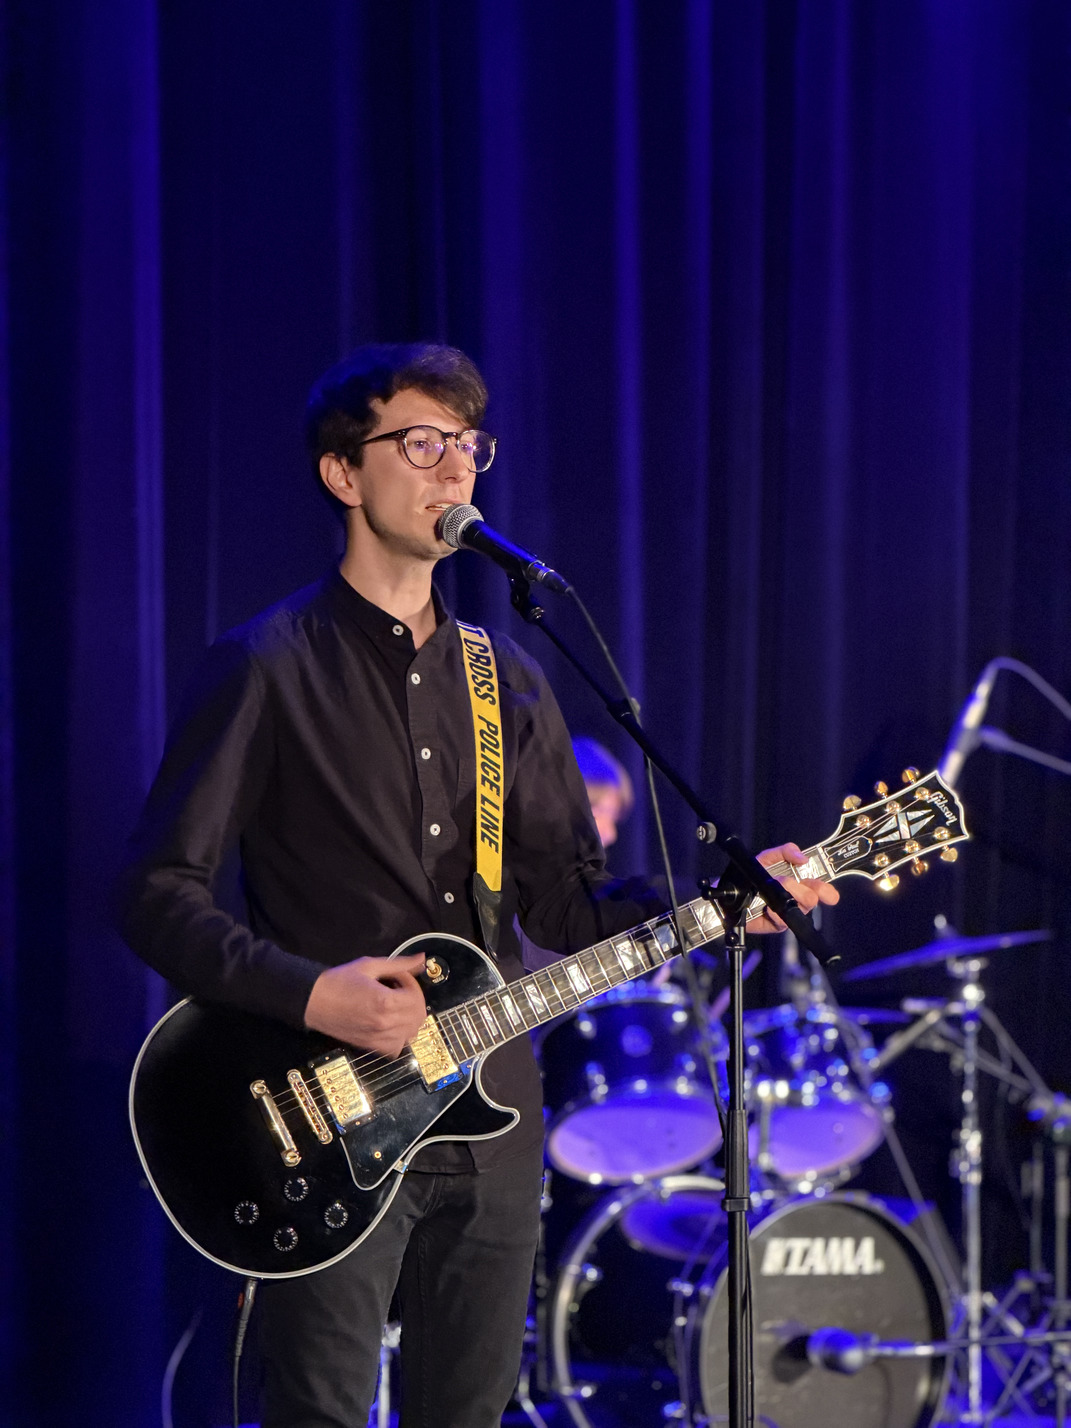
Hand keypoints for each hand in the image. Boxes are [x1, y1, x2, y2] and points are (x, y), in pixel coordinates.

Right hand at [304, 953, 426, 1056]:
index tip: (398, 977)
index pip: (416, 997)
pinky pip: (396, 1048)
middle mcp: (384, 1023)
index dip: (410, 982)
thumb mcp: (369, 966)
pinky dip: (399, 1037)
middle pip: (418, 1016)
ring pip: (411, 1033)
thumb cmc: (338, 981)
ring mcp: (378, 1038)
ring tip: (395, 1005)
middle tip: (398, 989)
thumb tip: (421, 959)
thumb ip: (399, 964)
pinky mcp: (370, 1046)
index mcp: (385, 1002)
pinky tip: (390, 1023)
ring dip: (409, 1018)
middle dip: (413, 999)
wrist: (313, 1001)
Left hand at [744, 842, 839, 933]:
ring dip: (789, 895)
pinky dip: (775, 911)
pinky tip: (767, 907)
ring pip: (800, 908)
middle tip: (794, 884)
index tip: (827, 891)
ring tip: (777, 889)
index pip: (819, 886)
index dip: (826, 889)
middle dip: (808, 890)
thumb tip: (803, 857)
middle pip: (814, 898)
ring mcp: (787, 912)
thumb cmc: (748, 876)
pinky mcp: (777, 924)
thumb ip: (785, 852)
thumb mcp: (767, 858)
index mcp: (798, 881)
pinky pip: (783, 920)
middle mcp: (796, 897)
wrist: (729, 893)